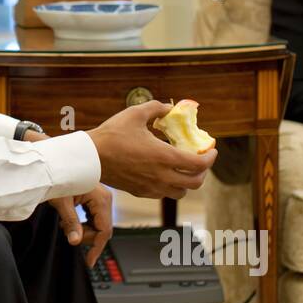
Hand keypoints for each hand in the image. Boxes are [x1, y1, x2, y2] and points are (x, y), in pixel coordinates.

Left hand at [49, 185, 113, 268]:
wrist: (56, 166)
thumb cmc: (59, 178)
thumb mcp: (62, 203)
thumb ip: (71, 223)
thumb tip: (75, 241)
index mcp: (101, 199)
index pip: (104, 231)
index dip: (96, 247)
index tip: (89, 261)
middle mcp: (105, 199)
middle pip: (102, 229)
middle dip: (85, 236)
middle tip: (68, 233)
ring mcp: (101, 199)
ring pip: (97, 225)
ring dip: (82, 230)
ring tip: (65, 224)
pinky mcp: (95, 200)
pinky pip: (93, 218)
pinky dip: (82, 224)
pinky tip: (69, 220)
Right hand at [86, 101, 216, 200]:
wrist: (91, 157)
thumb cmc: (112, 134)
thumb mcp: (135, 114)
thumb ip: (156, 108)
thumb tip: (169, 107)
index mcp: (165, 157)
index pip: (199, 164)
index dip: (210, 158)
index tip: (212, 150)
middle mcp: (162, 176)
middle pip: (195, 183)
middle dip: (202, 172)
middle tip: (200, 161)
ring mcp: (151, 187)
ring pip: (180, 193)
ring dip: (187, 182)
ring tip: (183, 170)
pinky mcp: (140, 192)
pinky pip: (163, 194)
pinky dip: (170, 186)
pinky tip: (163, 174)